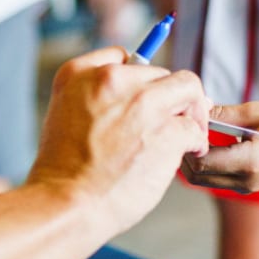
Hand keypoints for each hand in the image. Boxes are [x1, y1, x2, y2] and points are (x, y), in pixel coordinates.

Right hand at [28, 47, 208, 231]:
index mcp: (80, 73)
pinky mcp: (167, 131)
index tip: (147, 97)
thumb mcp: (61, 114)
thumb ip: (93, 95)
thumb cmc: (63, 170)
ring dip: (192, 111)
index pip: (123, 55)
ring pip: (188, 88)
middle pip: (161, 72)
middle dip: (170, 97)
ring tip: (189, 133)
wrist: (66, 202)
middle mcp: (112, 80)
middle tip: (175, 119)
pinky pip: (195, 126)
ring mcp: (142, 103)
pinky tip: (190, 152)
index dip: (140, 79)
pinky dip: (197, 140)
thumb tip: (140, 91)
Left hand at [182, 96, 258, 193]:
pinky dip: (211, 162)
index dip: (186, 141)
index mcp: (249, 163)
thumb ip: (224, 113)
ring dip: (197, 157)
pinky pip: (220, 178)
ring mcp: (250, 187)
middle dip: (185, 152)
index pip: (199, 162)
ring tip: (200, 130)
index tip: (188, 119)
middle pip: (197, 177)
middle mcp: (247, 181)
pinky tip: (215, 139)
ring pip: (207, 180)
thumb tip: (196, 108)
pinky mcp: (254, 185)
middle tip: (187, 125)